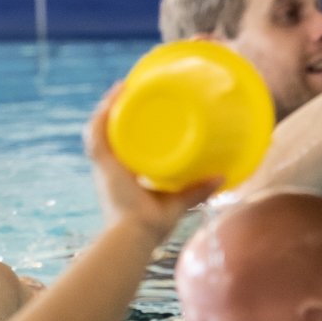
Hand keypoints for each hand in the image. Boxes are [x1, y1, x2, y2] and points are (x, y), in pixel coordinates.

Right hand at [83, 85, 220, 240]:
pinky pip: (98, 129)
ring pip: (100, 127)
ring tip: (123, 86)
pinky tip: (116, 93)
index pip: (121, 147)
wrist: (135, 234)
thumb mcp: (178, 202)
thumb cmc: (152, 227)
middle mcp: (111, 167)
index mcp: (122, 176)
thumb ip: (197, 190)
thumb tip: (223, 177)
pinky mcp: (103, 162)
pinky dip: (105, 111)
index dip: (126, 129)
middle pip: (108, 132)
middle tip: (130, 90)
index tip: (139, 111)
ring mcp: (104, 164)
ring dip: (109, 105)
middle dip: (115, 112)